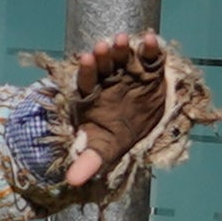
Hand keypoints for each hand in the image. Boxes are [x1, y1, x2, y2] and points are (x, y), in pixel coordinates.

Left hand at [48, 33, 192, 190]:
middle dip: (104, 55)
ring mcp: (129, 72)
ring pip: (123, 57)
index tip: (87, 59)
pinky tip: (148, 39)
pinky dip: (149, 48)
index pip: (87, 80)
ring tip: (122, 39)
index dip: (87, 70)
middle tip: (103, 46)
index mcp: (94, 94)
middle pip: (104, 64)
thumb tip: (72, 181)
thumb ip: (88, 160)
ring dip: (122, 48)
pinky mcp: (149, 70)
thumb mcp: (103, 149)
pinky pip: (149, 57)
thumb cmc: (116, 135)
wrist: (143, 129)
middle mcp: (109, 79)